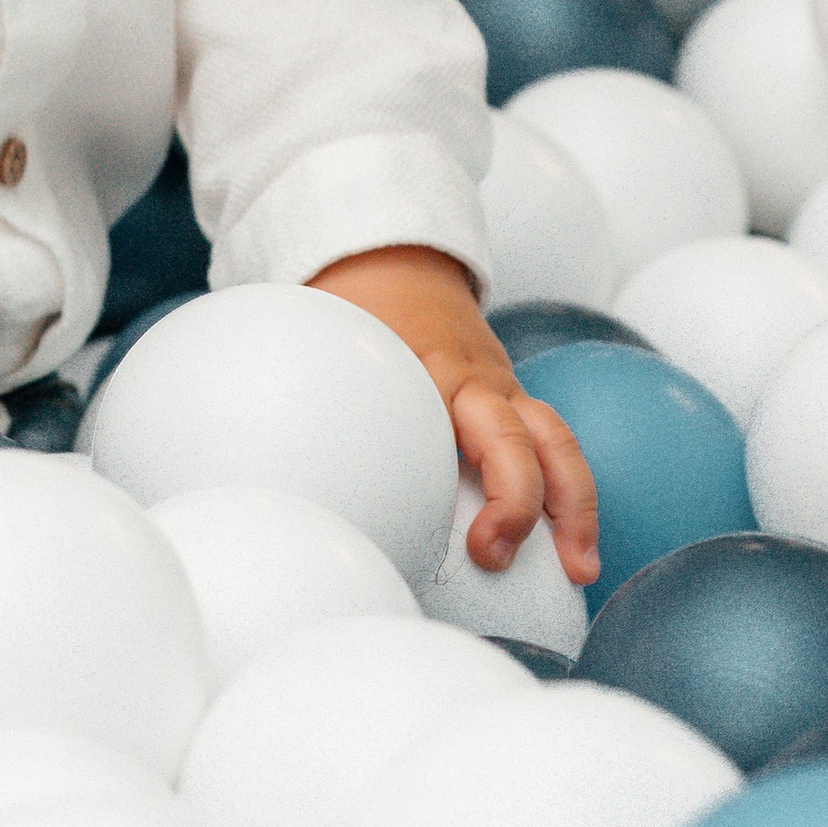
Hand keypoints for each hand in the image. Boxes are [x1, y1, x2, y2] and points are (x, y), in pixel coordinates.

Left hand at [310, 242, 600, 588]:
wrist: (390, 258)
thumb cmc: (350, 313)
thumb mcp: (323, 344)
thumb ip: (304, 396)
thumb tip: (245, 464)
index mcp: (432, 371)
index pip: (477, 430)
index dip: (496, 491)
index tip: (483, 548)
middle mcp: (479, 381)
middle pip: (532, 437)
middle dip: (543, 504)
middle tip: (550, 568)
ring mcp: (501, 388)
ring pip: (556, 438)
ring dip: (576, 504)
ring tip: (582, 567)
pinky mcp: (508, 399)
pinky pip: (547, 440)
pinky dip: (562, 490)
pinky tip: (561, 542)